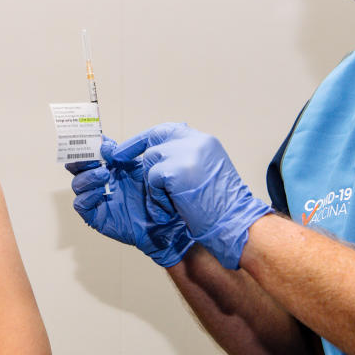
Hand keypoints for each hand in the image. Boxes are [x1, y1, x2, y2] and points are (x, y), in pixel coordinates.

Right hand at [67, 138, 193, 266]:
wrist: (164, 218)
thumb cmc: (154, 192)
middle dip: (81, 159)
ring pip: (77, 184)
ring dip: (88, 176)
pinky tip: (101, 191)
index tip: (92, 140)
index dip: (86, 147)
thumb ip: (120, 155)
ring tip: (104, 174)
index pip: (89, 154)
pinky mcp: (96, 216)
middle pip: (77, 168)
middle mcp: (99, 182)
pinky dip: (87, 195)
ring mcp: (97, 199)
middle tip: (93, 156)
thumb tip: (104, 144)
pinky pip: (81, 205)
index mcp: (108, 167)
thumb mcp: (138, 167)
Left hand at [113, 123, 272, 269]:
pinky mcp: (176, 170)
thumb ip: (186, 159)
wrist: (235, 224)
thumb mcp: (206, 173)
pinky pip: (152, 179)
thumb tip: (160, 155)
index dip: (146, 139)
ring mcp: (187, 154)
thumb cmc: (222, 208)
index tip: (129, 148)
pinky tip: (172, 207)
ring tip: (172, 202)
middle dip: (134, 150)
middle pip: (155, 138)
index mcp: (205, 142)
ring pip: (151, 160)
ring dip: (154, 185)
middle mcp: (197, 142)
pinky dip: (157, 196)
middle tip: (119, 160)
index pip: (169, 130)